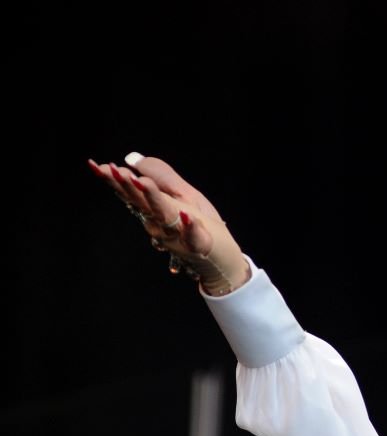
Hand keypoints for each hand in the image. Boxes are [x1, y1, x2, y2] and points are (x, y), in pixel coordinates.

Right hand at [88, 153, 250, 295]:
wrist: (223, 257)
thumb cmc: (201, 223)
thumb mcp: (182, 193)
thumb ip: (158, 175)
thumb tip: (130, 159)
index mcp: (155, 207)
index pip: (130, 191)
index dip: (113, 179)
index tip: (95, 165)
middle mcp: (161, 221)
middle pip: (141, 202)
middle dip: (127, 186)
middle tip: (113, 169)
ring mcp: (179, 234)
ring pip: (163, 215)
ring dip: (152, 198)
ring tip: (143, 182)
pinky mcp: (200, 244)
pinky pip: (193, 236)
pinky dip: (190, 227)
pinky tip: (187, 217)